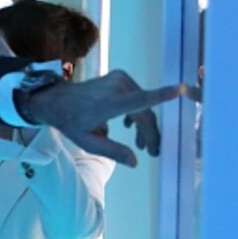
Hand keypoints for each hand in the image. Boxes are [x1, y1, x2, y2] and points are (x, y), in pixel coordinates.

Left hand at [21, 71, 188, 166]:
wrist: (56, 100)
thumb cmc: (70, 122)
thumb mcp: (87, 142)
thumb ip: (112, 151)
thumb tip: (135, 162)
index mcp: (108, 103)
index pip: (139, 100)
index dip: (161, 96)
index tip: (180, 89)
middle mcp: (116, 88)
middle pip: (145, 112)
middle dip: (151, 133)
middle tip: (152, 151)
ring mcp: (119, 79)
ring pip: (143, 105)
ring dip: (144, 125)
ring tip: (140, 144)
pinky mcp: (120, 76)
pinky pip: (137, 97)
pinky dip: (137, 112)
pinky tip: (129, 126)